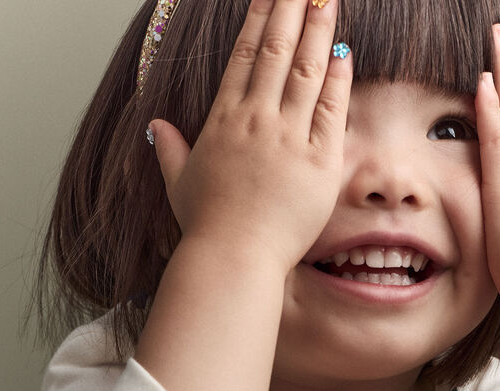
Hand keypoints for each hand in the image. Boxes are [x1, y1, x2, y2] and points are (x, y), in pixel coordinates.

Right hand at [148, 0, 351, 273]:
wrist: (234, 257)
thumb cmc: (207, 228)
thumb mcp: (179, 184)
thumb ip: (170, 150)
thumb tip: (156, 127)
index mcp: (224, 121)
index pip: (243, 57)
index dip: (258, 20)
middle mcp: (256, 120)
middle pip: (276, 51)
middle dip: (290, 9)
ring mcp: (288, 138)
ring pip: (305, 70)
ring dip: (317, 29)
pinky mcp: (318, 162)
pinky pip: (330, 110)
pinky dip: (338, 78)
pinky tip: (343, 50)